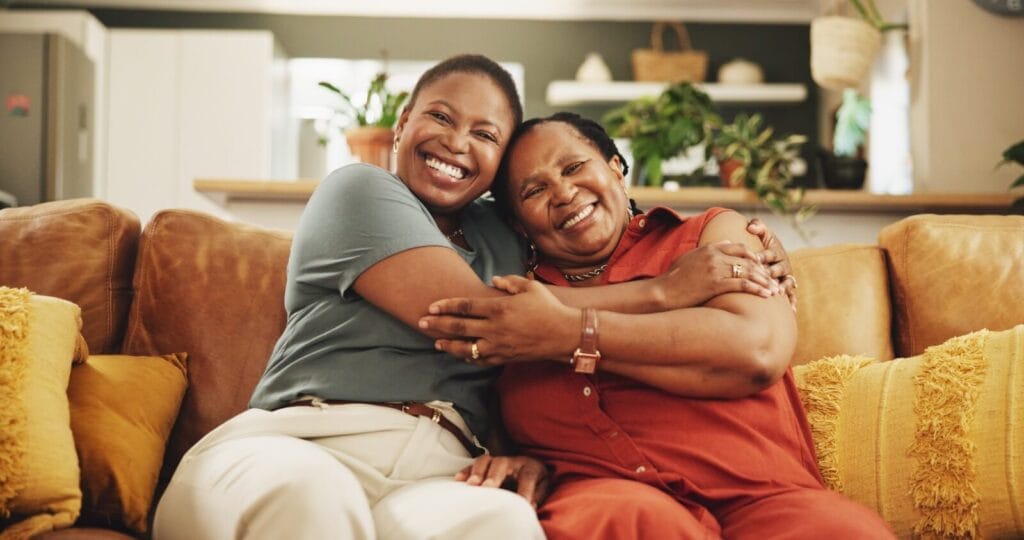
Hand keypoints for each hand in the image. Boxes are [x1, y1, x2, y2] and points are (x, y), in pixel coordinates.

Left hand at [419, 275, 576, 364]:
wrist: (564, 335)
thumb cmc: (548, 308)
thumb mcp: (530, 287)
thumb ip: (509, 282)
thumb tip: (493, 281)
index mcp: (499, 308)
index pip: (465, 307)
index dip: (446, 306)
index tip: (431, 307)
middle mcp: (495, 328)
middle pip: (459, 327)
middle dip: (437, 325)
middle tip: (420, 323)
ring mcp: (499, 345)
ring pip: (466, 348)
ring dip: (448, 345)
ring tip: (435, 342)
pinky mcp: (505, 358)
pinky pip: (480, 360)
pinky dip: (468, 357)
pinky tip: (460, 354)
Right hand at [455, 454, 549, 507]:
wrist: (530, 467)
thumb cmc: (535, 481)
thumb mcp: (542, 488)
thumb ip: (537, 496)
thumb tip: (529, 505)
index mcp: (530, 467)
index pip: (528, 476)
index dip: (525, 490)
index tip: (522, 503)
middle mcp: (512, 462)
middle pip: (502, 464)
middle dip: (494, 476)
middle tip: (488, 487)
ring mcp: (498, 461)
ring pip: (486, 460)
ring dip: (478, 472)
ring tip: (472, 484)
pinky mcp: (486, 465)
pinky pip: (473, 464)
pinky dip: (466, 471)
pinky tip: (459, 479)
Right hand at [655, 240, 778, 309]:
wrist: (663, 292)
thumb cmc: (673, 278)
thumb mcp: (689, 257)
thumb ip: (708, 249)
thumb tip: (725, 242)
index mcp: (709, 248)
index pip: (738, 247)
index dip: (752, 256)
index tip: (760, 265)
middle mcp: (714, 255)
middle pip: (747, 259)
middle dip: (763, 270)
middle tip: (773, 279)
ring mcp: (715, 269)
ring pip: (748, 272)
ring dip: (764, 281)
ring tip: (774, 290)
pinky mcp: (716, 284)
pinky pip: (743, 285)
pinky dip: (757, 289)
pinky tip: (766, 295)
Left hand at [746, 218, 797, 309]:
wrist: (771, 254)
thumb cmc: (763, 243)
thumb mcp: (762, 233)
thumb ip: (757, 226)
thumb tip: (750, 226)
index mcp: (776, 251)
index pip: (770, 253)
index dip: (763, 256)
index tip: (756, 259)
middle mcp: (783, 264)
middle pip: (778, 269)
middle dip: (772, 274)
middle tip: (766, 278)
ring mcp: (787, 276)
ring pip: (787, 282)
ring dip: (783, 288)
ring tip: (778, 294)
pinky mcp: (788, 286)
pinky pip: (792, 295)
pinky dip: (792, 302)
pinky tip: (791, 311)